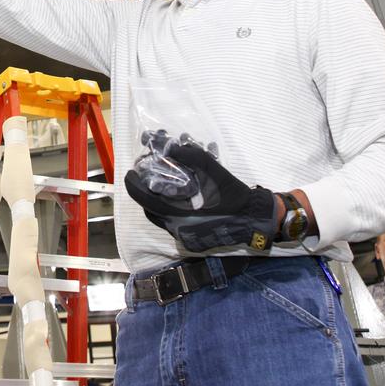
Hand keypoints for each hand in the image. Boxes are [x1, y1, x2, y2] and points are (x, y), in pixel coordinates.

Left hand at [124, 141, 279, 251]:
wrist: (254, 219)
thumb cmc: (234, 197)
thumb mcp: (214, 173)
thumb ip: (192, 158)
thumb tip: (172, 145)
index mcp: (179, 216)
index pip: (145, 198)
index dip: (134, 184)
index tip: (130, 171)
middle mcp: (178, 229)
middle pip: (150, 209)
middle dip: (145, 190)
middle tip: (146, 174)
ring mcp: (185, 237)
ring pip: (160, 217)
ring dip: (157, 200)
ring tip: (160, 183)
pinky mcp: (192, 239)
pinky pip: (172, 223)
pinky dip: (170, 208)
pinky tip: (179, 196)